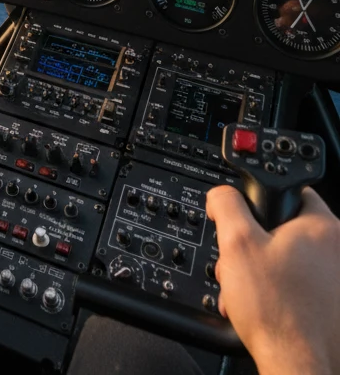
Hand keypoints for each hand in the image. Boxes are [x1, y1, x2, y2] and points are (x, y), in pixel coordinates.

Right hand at [206, 185, 339, 374]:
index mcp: (323, 227)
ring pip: (290, 259)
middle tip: (242, 264)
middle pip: (285, 230)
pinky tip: (264, 306)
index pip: (289, 192)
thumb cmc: (277, 312)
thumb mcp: (236, 243)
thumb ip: (226, 205)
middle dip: (254, 245)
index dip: (258, 205)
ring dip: (262, 271)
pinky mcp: (335, 304)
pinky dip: (280, 291)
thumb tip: (222, 194)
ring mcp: (338, 280)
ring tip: (249, 291)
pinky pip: (301, 284)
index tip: (245, 222)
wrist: (299, 366)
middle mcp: (339, 251)